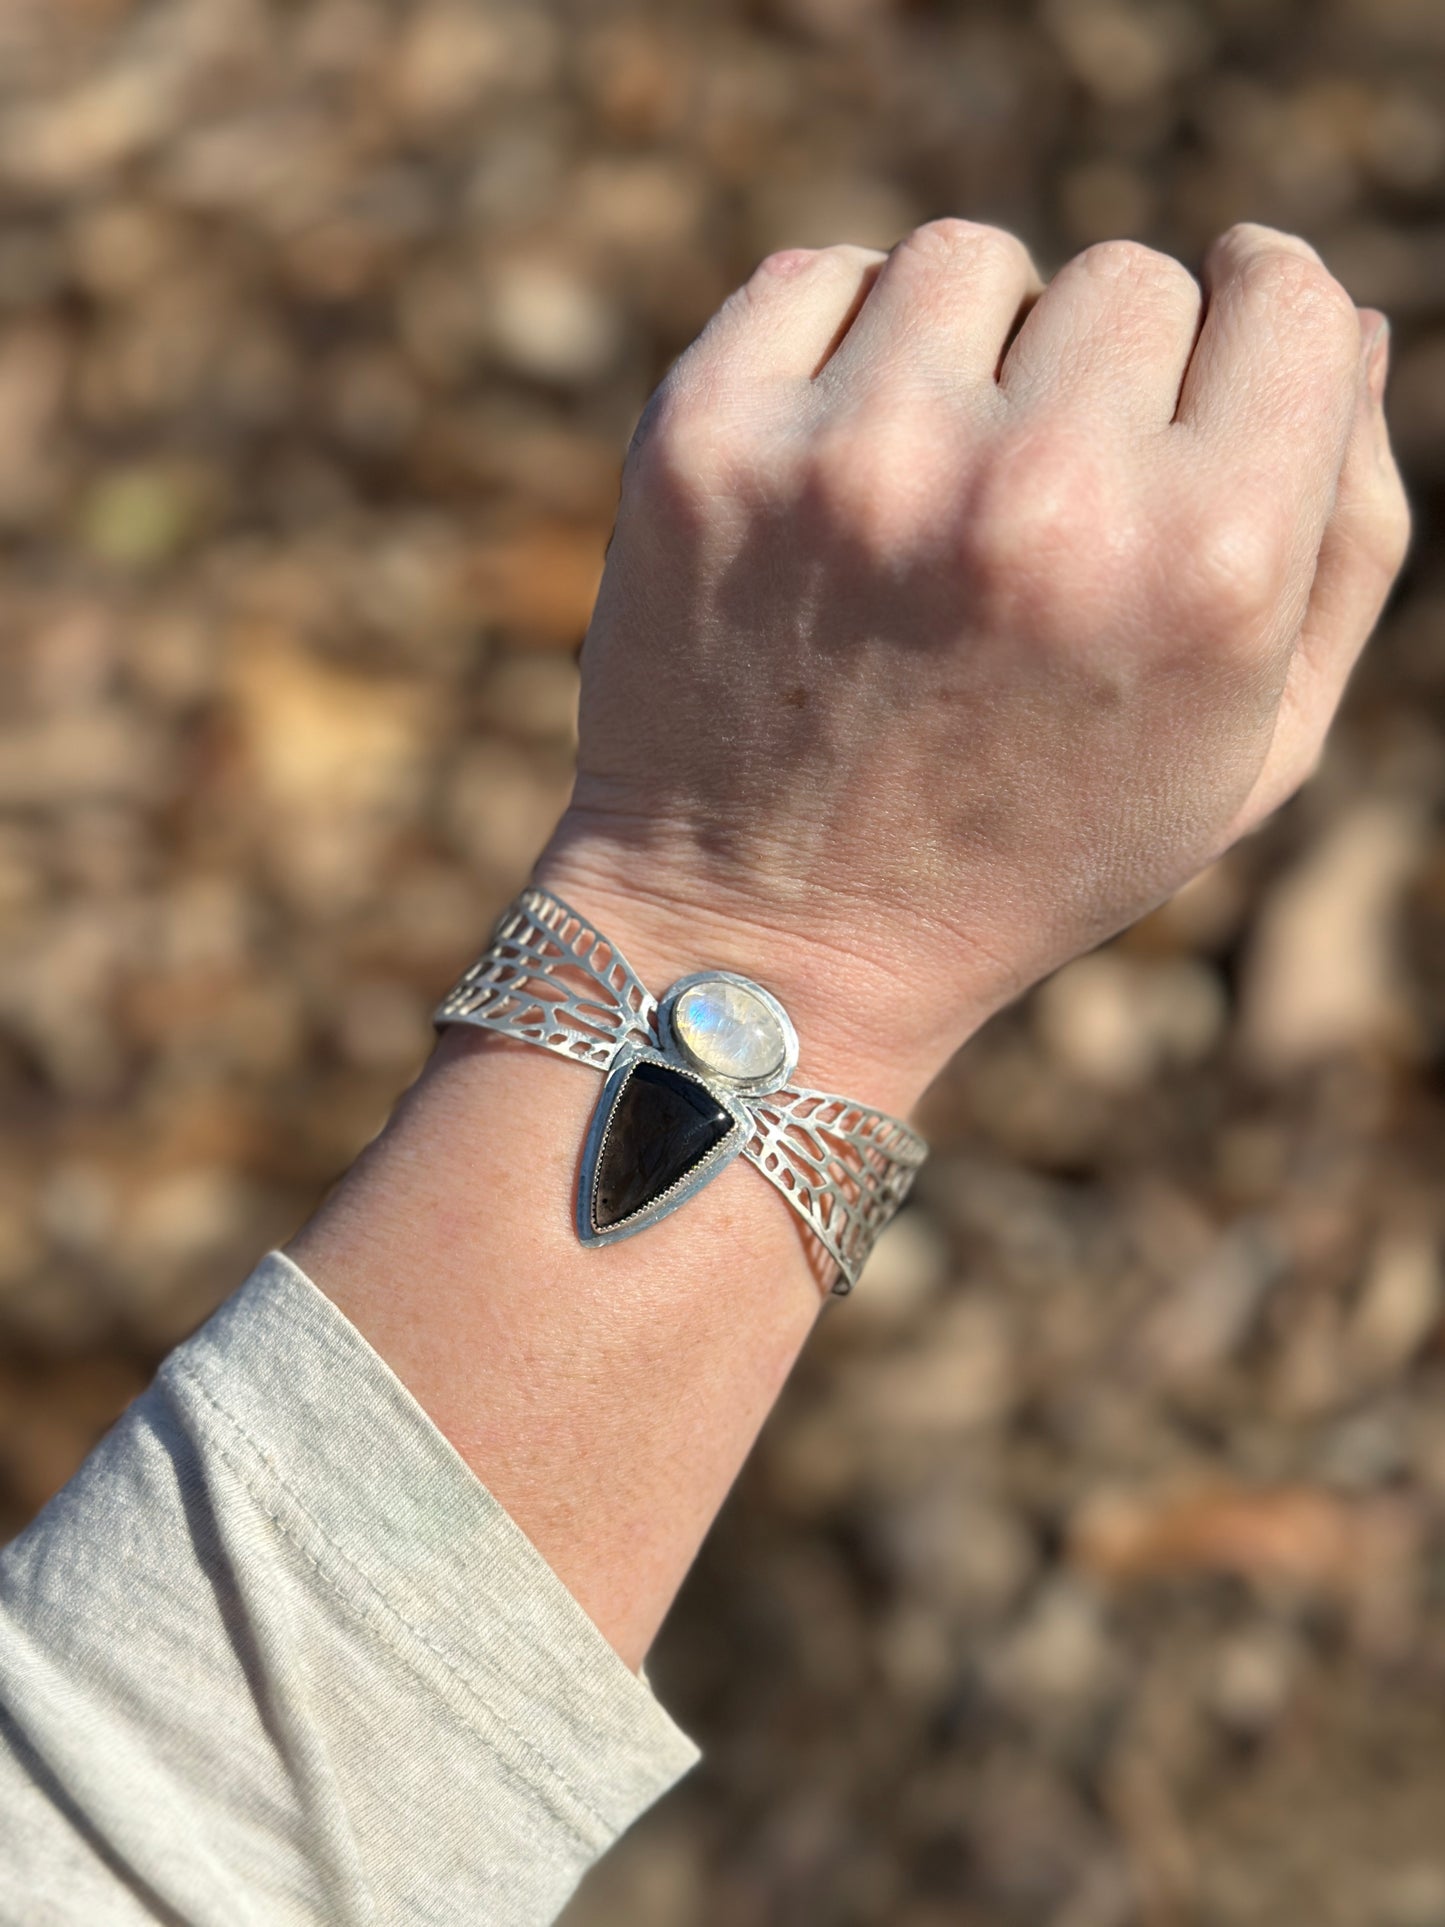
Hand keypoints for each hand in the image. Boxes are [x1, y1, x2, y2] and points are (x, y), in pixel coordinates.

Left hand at [537, 220, 1408, 1112]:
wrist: (772, 940)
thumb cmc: (1031, 856)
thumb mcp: (1249, 750)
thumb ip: (1347, 536)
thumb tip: (1347, 319)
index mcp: (1206, 564)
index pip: (1285, 296)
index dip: (1254, 330)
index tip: (1205, 368)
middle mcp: (1041, 489)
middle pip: (1129, 279)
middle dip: (1107, 370)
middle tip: (1046, 502)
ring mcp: (860, 457)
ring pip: (969, 262)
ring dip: (972, 351)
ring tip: (937, 496)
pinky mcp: (710, 443)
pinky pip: (816, 279)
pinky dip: (838, 349)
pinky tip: (838, 472)